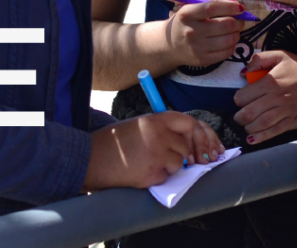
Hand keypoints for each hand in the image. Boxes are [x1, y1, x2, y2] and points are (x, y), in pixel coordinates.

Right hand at [83, 112, 224, 190]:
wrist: (90, 159)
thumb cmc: (115, 142)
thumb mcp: (140, 125)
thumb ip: (164, 129)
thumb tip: (191, 142)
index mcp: (155, 120)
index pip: (190, 123)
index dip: (201, 135)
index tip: (207, 147)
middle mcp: (158, 135)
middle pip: (187, 145)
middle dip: (189, 154)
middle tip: (188, 160)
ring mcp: (155, 155)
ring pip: (179, 163)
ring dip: (170, 166)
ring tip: (148, 162)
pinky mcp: (151, 174)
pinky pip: (166, 176)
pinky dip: (158, 177)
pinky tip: (142, 172)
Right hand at [165, 0, 244, 67]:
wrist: (170, 45)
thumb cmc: (188, 22)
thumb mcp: (194, 6)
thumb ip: (216, 0)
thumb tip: (237, 5)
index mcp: (187, 14)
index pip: (211, 8)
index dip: (229, 7)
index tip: (240, 7)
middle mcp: (191, 31)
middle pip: (225, 25)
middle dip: (238, 21)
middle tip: (239, 20)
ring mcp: (197, 47)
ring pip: (229, 39)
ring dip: (237, 33)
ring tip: (233, 31)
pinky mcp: (203, 60)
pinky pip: (227, 52)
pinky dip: (232, 45)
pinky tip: (227, 41)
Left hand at [232, 51, 296, 145]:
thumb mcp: (281, 55)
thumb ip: (260, 59)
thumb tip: (244, 72)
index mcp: (270, 82)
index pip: (243, 96)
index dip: (238, 99)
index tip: (241, 100)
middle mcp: (276, 98)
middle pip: (248, 112)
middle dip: (239, 117)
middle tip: (239, 116)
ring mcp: (285, 112)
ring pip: (260, 124)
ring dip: (248, 127)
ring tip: (246, 126)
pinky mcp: (293, 122)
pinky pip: (274, 132)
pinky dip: (261, 137)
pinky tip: (252, 139)